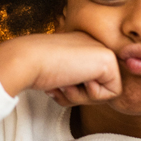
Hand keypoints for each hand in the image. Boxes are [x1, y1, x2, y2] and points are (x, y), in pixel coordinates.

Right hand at [0, 31, 121, 101]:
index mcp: (81, 45)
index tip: (55, 83)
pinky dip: (93, 96)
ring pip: (105, 90)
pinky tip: (77, 81)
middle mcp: (94, 44)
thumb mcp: (58, 73)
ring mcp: (103, 50)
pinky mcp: (109, 60)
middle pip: (98, 85)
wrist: (28, 60)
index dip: (72, 90)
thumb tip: (90, 91)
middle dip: (78, 95)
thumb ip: (74, 79)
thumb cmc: (36, 69)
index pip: (88, 79)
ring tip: (65, 83)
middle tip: (61, 86)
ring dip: (83, 96)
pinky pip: (113, 93)